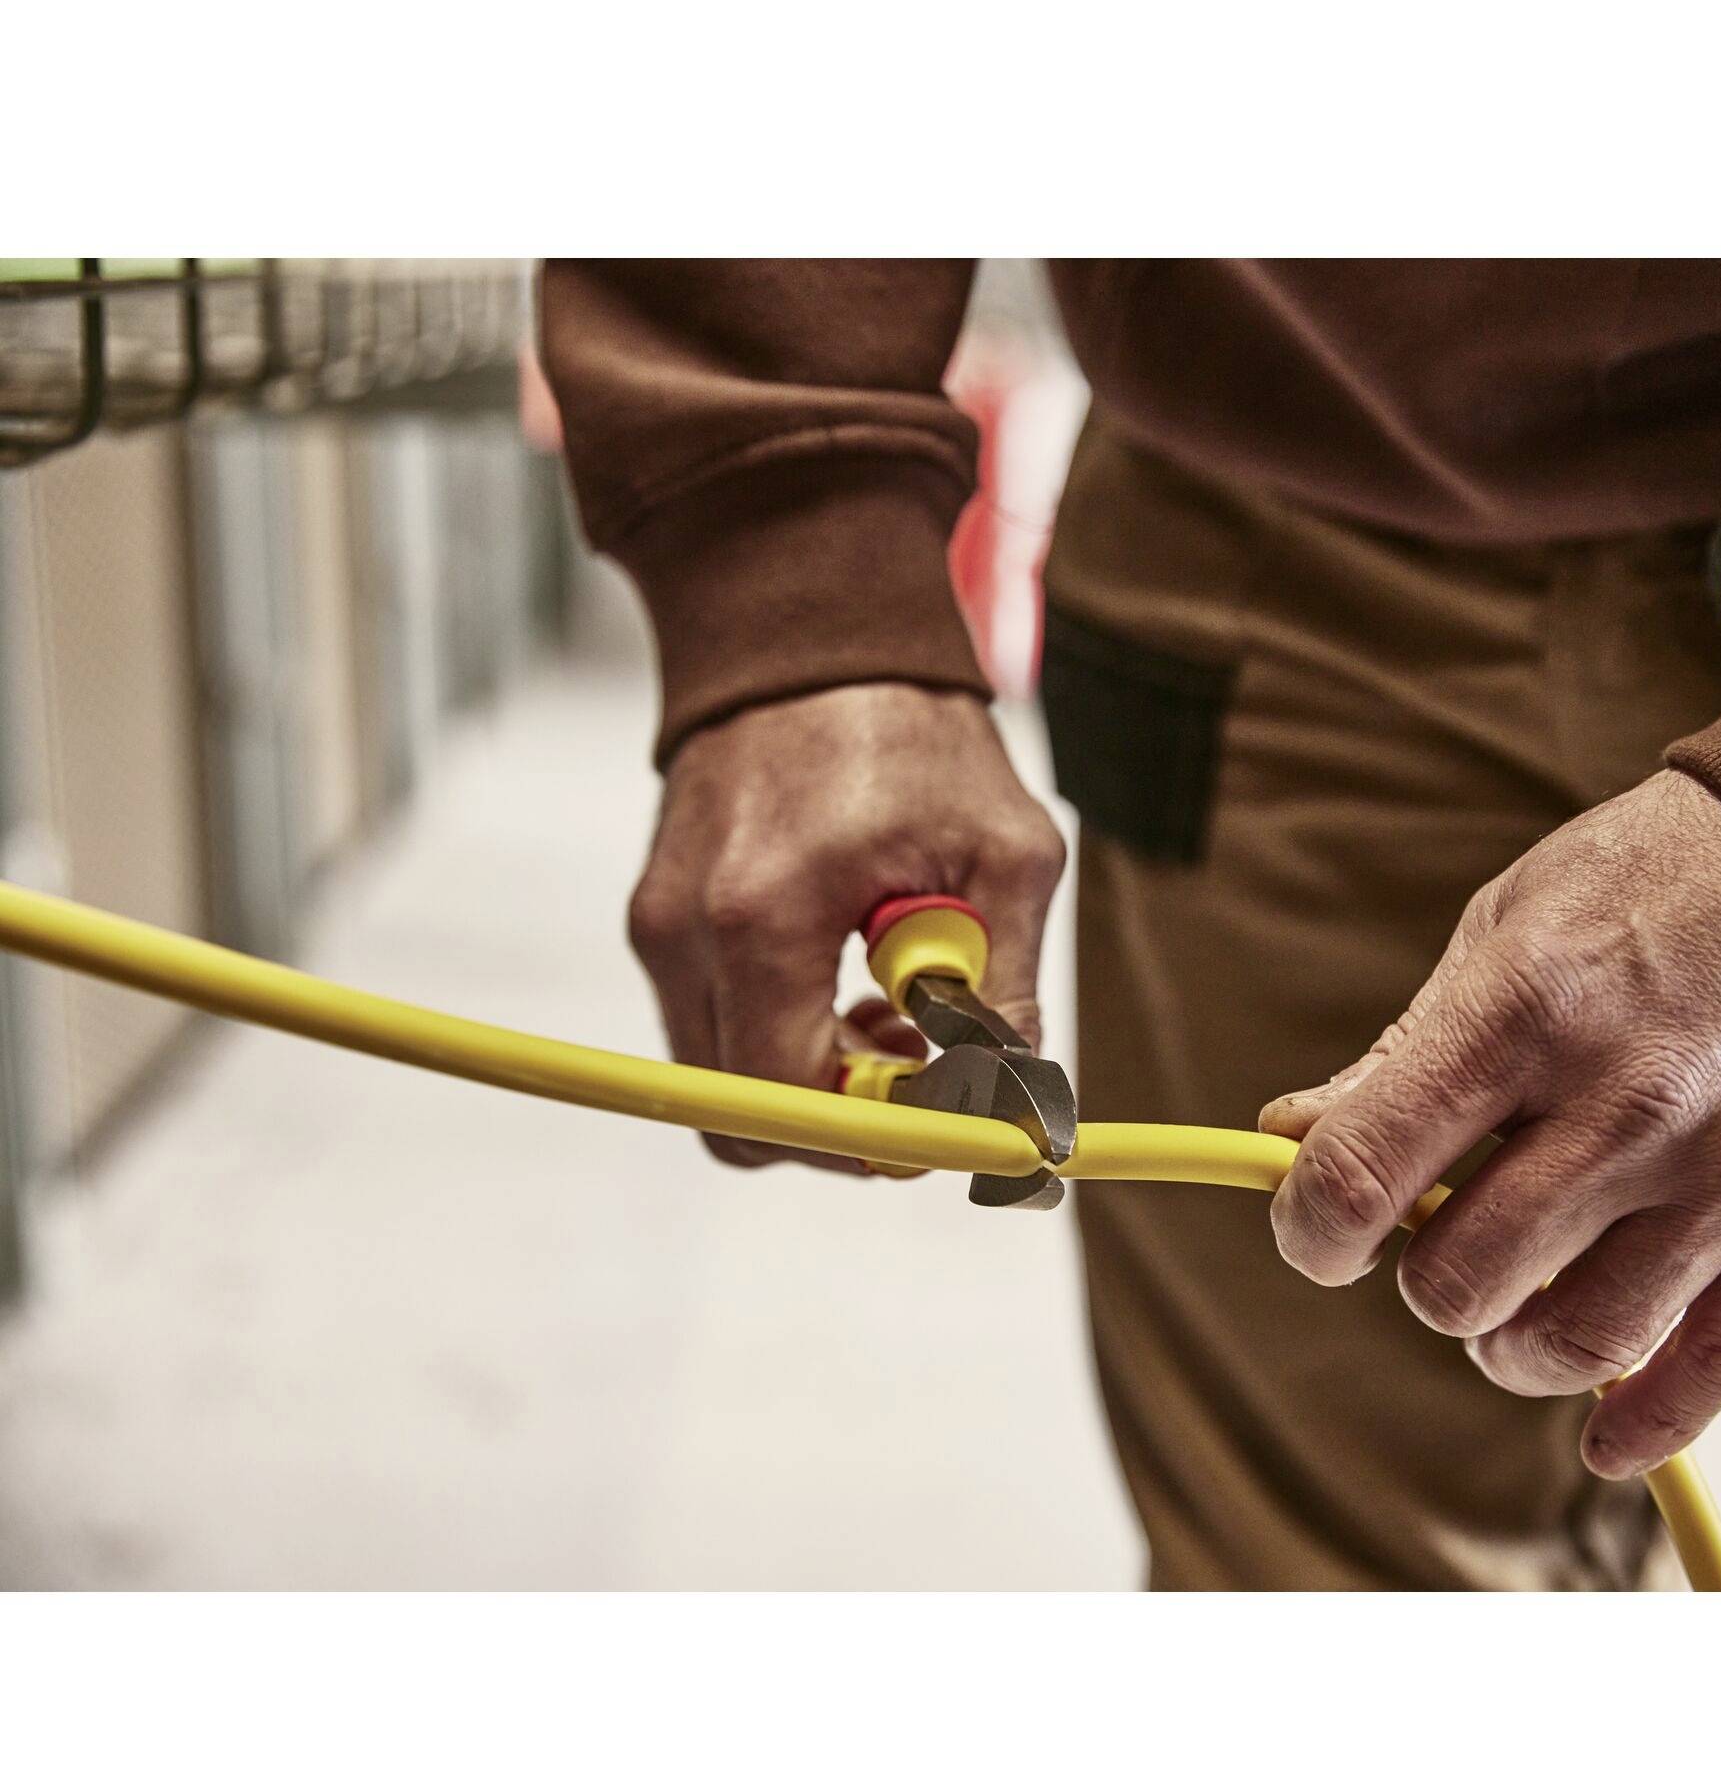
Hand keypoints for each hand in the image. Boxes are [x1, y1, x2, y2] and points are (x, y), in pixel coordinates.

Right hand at [628, 682, 1065, 1169]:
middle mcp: (686, 931)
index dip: (869, 1138)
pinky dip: (782, 1027)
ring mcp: (659, 924)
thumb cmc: (914, 734)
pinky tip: (848, 970)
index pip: (786, 1106)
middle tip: (919, 1064)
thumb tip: (1011, 1109)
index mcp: (763, 918)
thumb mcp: (1003, 856)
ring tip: (894, 1002)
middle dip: (839, 1119)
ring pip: (724, 1076)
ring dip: (813, 1073)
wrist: (810, 632)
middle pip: (741, 1115)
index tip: (939, 1109)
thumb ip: (1005, 994)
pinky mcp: (659, 915)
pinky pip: (714, 1022)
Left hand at [1259, 769, 1720, 1477]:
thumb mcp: (1504, 928)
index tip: (1314, 1233)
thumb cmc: (1653, 882)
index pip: (1365, 1172)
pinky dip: (1644, 1423)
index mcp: (1525, 1010)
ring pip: (1577, 1342)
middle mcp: (1627, 1102)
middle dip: (1422, 1281)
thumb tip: (1293, 1138)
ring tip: (1510, 1312)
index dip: (1309, 1228)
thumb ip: (1402, 1052)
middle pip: (1462, 1281)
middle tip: (1438, 1245)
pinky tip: (1600, 1436)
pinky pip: (1715, 1367)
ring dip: (1512, 1349)